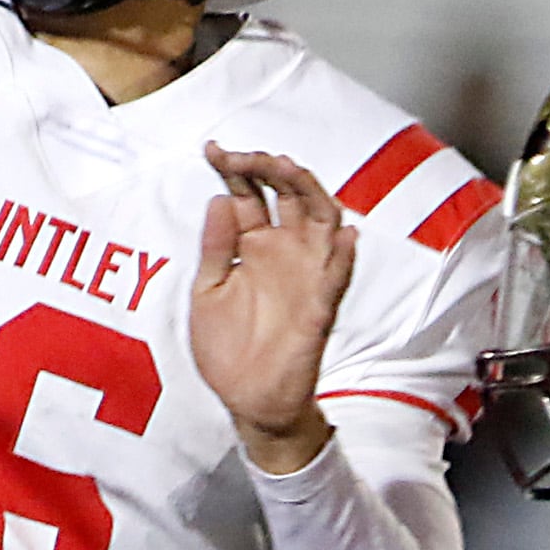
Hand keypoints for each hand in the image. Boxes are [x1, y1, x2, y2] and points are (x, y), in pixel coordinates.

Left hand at [189, 143, 356, 473]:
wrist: (246, 399)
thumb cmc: (228, 347)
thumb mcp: (207, 290)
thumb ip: (215, 247)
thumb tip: (219, 197)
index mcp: (252, 245)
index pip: (249, 193)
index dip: (234, 167)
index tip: (212, 150)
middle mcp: (282, 250)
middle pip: (287, 193)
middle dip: (267, 167)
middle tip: (242, 156)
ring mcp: (305, 273)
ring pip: (320, 217)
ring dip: (307, 191)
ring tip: (285, 168)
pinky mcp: (320, 303)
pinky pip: (338, 274)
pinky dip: (342, 253)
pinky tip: (340, 233)